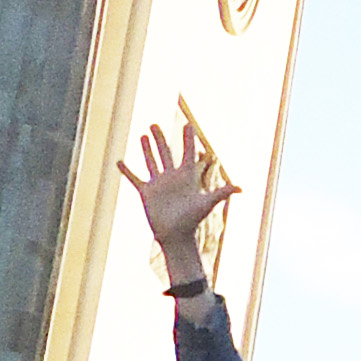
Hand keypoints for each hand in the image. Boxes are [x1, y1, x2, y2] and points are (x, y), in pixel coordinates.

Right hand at [122, 117, 236, 264]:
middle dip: (160, 138)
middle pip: (165, 152)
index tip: (187, 124)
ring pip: (151, 161)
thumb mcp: (207, 204)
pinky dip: (127, 171)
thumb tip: (240, 188)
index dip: (188, 138)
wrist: (176, 236)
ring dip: (146, 149)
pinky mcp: (147, 193)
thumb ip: (221, 193)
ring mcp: (159, 184)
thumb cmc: (192, 221)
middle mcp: (172, 177)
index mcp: (186, 177)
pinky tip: (119, 162)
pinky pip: (135, 179)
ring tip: (143, 136)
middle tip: (154, 124)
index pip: (187, 152)